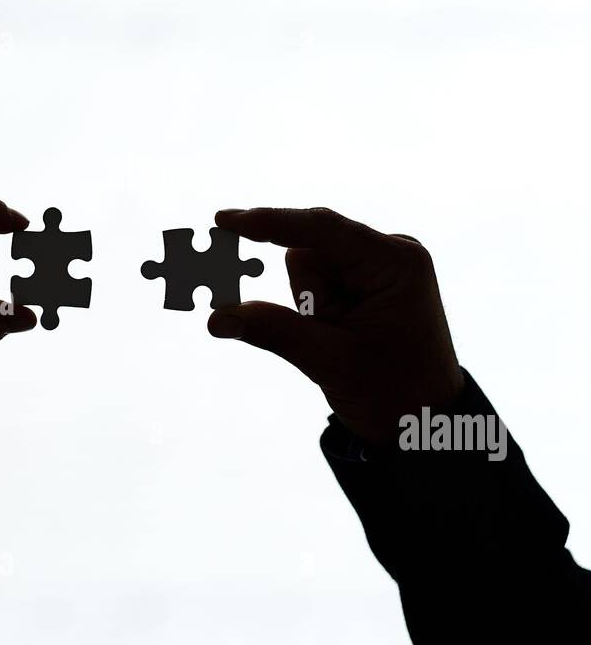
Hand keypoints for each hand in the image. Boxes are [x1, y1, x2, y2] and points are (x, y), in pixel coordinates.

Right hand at [208, 207, 463, 444]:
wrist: (425, 425)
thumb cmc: (394, 394)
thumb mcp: (331, 362)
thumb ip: (274, 331)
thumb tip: (218, 316)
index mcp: (393, 262)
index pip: (321, 229)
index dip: (270, 222)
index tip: (225, 220)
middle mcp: (388, 254)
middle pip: (310, 252)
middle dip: (307, 297)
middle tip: (327, 335)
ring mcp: (377, 268)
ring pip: (308, 270)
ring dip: (312, 309)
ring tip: (342, 341)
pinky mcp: (366, 284)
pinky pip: (318, 284)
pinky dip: (316, 311)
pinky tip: (339, 335)